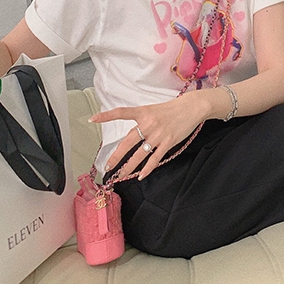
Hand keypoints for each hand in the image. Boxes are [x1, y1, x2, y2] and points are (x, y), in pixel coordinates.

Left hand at [90, 94, 206, 181]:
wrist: (190, 107)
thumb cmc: (171, 109)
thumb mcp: (153, 110)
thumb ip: (142, 120)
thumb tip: (132, 134)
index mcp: (143, 112)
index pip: (121, 113)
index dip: (106, 116)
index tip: (92, 119)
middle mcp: (148, 123)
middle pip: (127, 142)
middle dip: (116, 157)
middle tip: (107, 167)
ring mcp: (158, 134)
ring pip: (139, 154)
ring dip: (129, 167)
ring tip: (121, 175)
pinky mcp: (167, 142)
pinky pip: (155, 159)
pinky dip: (147, 169)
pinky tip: (141, 175)